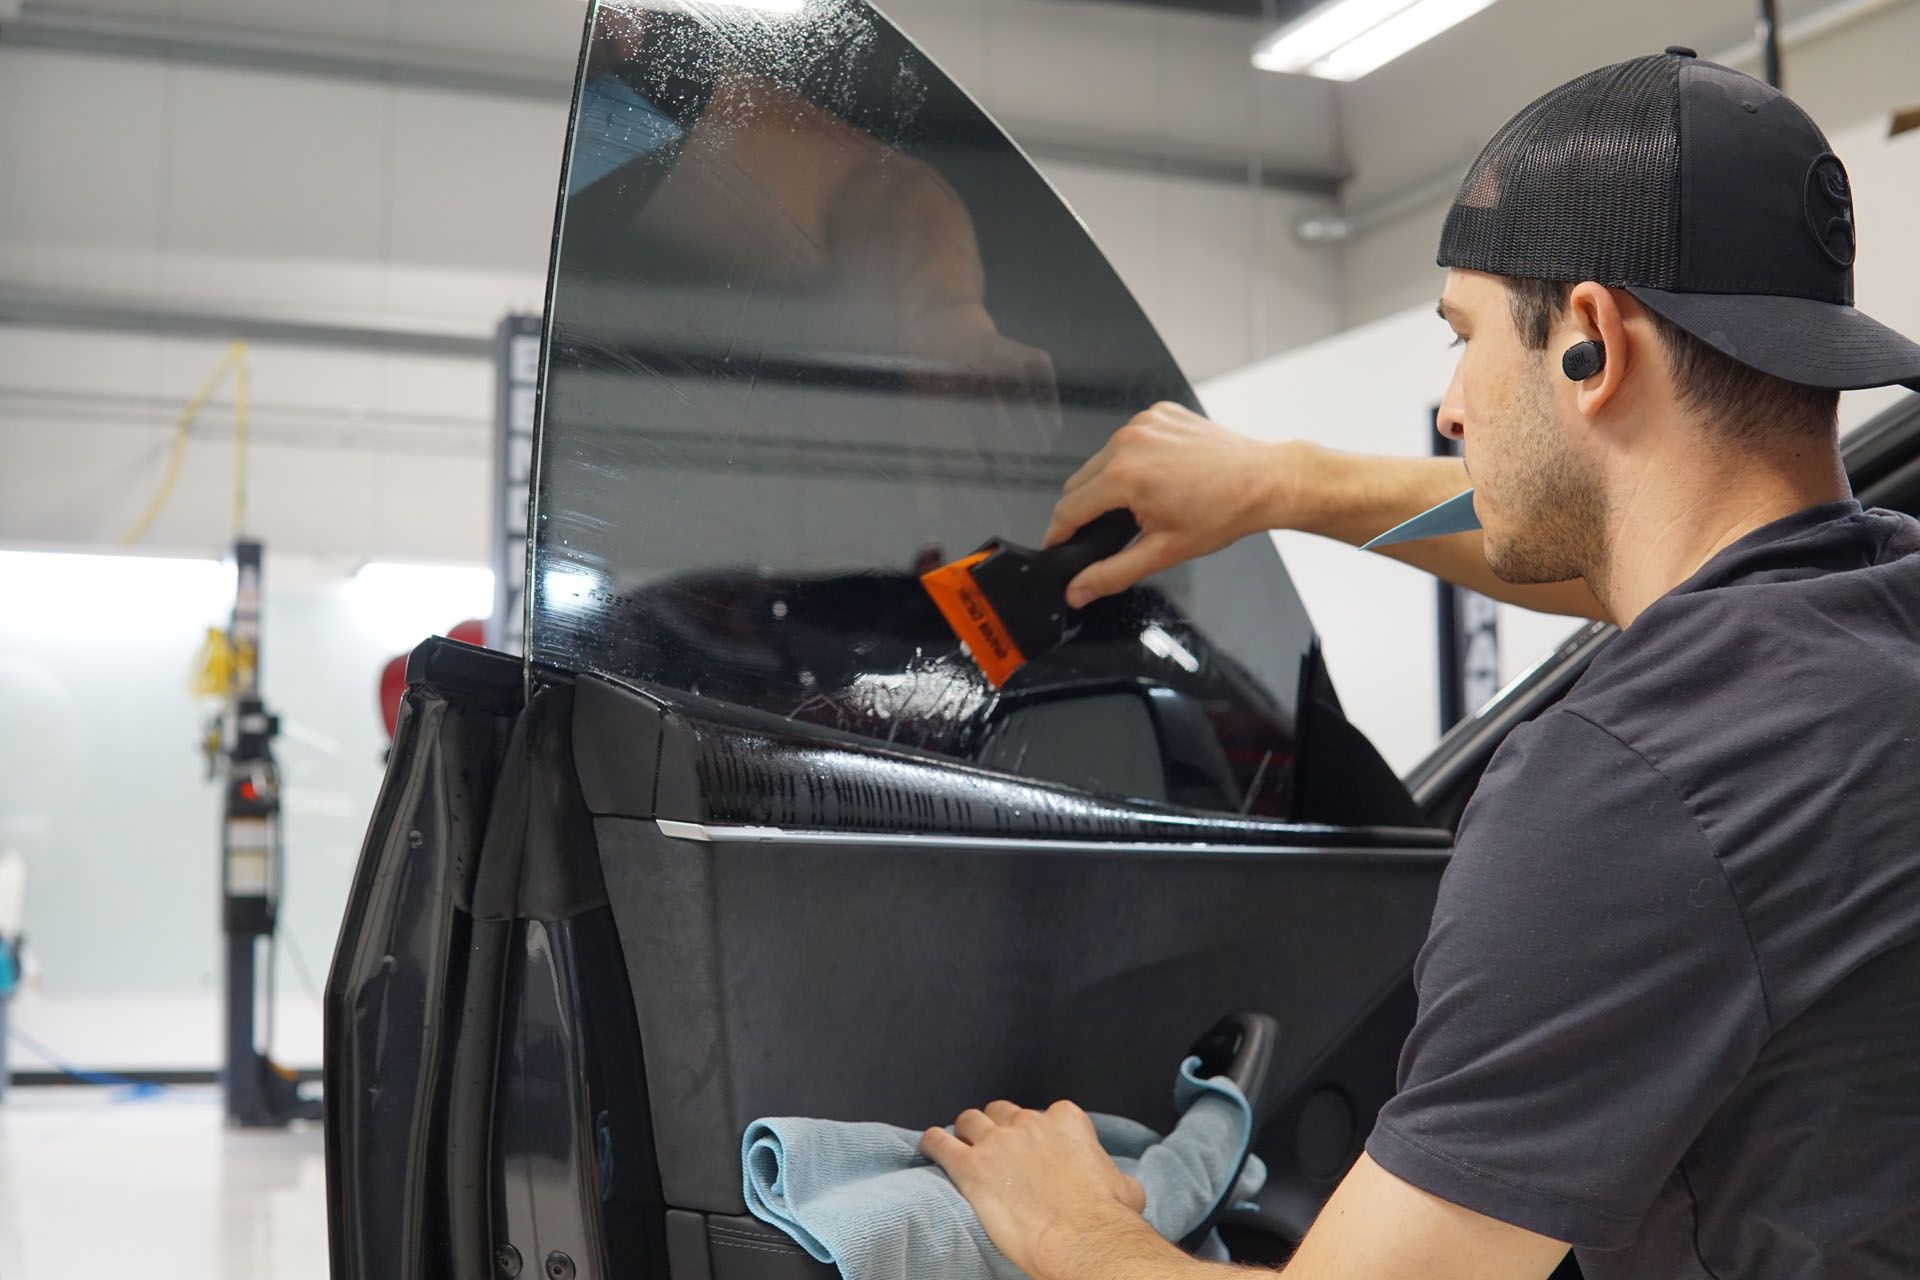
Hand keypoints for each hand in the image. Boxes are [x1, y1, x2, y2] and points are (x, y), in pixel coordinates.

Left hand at [920, 1099, 1150, 1278]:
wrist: (1083, 1239)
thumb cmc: (1106, 1218)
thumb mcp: (1126, 1189)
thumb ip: (1115, 1176)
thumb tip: (1119, 1185)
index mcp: (1066, 1121)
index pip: (1044, 1114)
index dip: (1035, 1132)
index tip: (1033, 1148)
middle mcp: (1029, 1123)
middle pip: (1001, 1112)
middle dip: (997, 1127)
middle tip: (995, 1149)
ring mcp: (997, 1142)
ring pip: (969, 1121)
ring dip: (965, 1132)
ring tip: (961, 1145)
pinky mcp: (972, 1167)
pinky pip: (940, 1144)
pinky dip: (932, 1143)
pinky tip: (929, 1148)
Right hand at [1044, 402, 1298, 607]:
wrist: (1265, 480)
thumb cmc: (1224, 512)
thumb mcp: (1162, 552)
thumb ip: (1111, 573)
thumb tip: (1077, 590)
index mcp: (1124, 476)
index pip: (1068, 509)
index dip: (1059, 535)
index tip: (1058, 546)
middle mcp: (1128, 442)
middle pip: (1078, 482)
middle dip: (1086, 510)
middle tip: (1112, 530)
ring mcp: (1144, 422)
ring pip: (1100, 459)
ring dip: (1109, 482)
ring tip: (1140, 503)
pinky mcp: (1159, 413)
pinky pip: (1127, 440)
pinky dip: (1132, 459)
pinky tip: (1159, 476)